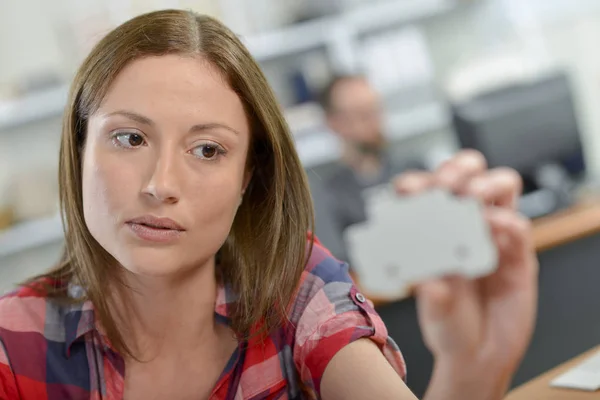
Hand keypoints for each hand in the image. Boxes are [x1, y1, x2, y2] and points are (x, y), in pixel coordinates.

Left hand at [394, 150, 538, 399]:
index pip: (425, 190)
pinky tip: (494, 229)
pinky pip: (519, 227)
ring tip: (472, 199)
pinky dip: (507, 221)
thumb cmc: (447, 323)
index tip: (408, 191)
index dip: (415, 184)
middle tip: (446, 186)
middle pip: (466, 173)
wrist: (479, 355)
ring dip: (486, 184)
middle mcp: (463, 224)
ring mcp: (493, 235)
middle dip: (455, 170)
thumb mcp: (433, 309)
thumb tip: (429, 280)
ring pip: (501, 185)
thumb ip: (433, 294)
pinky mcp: (519, 255)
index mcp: (433, 229)